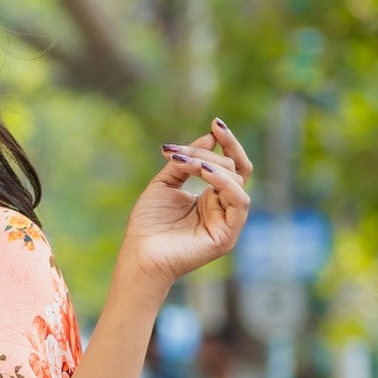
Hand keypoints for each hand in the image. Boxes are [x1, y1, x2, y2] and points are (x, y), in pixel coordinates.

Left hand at [119, 118, 251, 288]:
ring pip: (237, 181)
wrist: (138, 255)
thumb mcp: (164, 184)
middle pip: (233, 168)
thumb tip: (210, 136)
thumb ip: (185, 162)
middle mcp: (223, 208)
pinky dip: (225, 183)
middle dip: (208, 153)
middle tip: (181, 153)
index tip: (215, 122)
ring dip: (214, 165)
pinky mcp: (228, 235)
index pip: (230, 165)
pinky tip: (206, 172)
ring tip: (189, 163)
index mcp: (212, 198)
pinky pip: (239, 202)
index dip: (226, 143)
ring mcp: (228, 222)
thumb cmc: (147, 225)